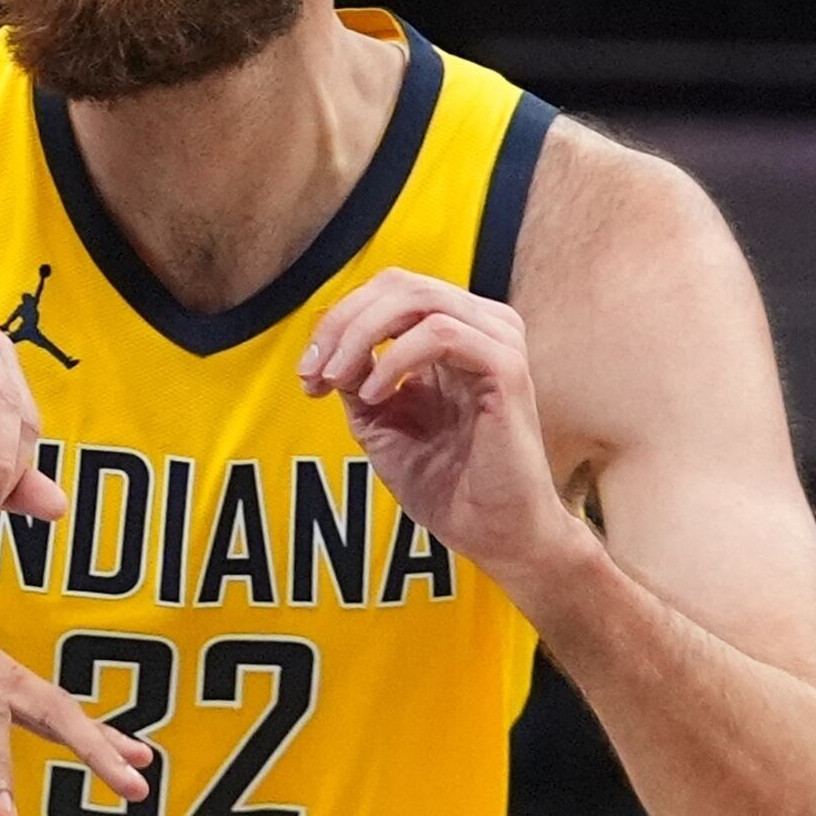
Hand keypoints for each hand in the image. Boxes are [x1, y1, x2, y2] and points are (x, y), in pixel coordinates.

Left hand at [298, 269, 589, 589]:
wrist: (491, 531)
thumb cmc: (446, 481)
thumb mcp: (381, 421)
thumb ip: (356, 376)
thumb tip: (326, 345)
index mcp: (456, 332)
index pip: (389, 291)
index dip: (338, 321)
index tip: (307, 374)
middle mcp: (482, 327)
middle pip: (399, 283)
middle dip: (342, 322)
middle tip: (313, 371)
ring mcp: (498, 344)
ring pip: (418, 299)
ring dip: (361, 337)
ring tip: (337, 382)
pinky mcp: (507, 370)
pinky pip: (442, 334)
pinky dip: (394, 359)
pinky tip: (375, 396)